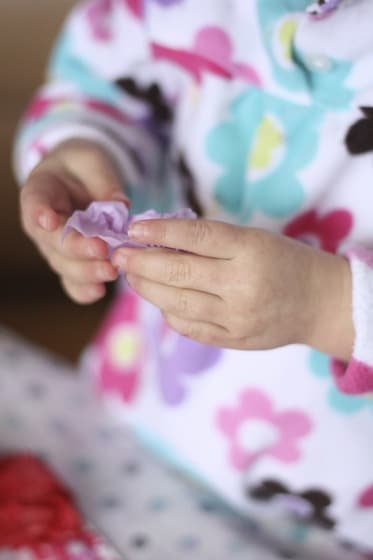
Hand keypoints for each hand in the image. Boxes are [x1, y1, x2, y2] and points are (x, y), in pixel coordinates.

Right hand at [20, 139, 128, 302]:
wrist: (79, 182)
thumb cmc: (82, 168)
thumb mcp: (92, 162)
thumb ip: (103, 181)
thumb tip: (121, 205)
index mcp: (40, 192)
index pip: (35, 203)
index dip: (40, 213)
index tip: (49, 220)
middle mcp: (42, 225)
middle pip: (54, 243)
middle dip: (78, 249)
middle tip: (103, 250)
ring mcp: (55, 248)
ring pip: (65, 266)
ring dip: (87, 272)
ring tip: (110, 271)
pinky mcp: (71, 263)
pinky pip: (73, 283)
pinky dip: (84, 290)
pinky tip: (99, 292)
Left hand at [112, 219, 353, 359]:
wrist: (320, 303)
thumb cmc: (284, 262)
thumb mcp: (254, 239)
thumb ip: (211, 242)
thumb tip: (158, 240)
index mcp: (251, 250)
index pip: (196, 238)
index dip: (161, 232)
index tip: (134, 228)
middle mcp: (243, 285)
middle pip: (179, 273)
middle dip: (142, 263)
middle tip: (119, 255)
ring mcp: (238, 317)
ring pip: (178, 303)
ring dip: (148, 289)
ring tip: (132, 276)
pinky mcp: (235, 340)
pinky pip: (190, 327)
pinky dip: (169, 312)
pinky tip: (160, 300)